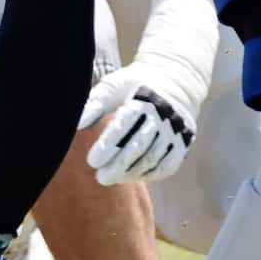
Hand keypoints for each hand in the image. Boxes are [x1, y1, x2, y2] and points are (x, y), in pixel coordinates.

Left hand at [78, 61, 197, 185]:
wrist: (174, 80)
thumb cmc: (133, 85)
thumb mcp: (113, 87)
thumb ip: (94, 105)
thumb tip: (76, 125)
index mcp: (144, 98)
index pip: (124, 125)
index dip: (107, 145)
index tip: (92, 161)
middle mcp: (163, 115)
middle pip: (139, 146)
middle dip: (119, 164)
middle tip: (100, 178)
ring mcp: (176, 130)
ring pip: (153, 158)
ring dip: (132, 172)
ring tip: (111, 178)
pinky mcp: (184, 142)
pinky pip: (168, 165)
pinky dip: (150, 174)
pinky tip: (132, 176)